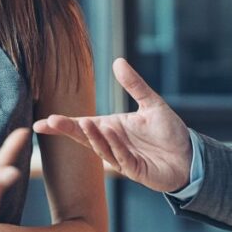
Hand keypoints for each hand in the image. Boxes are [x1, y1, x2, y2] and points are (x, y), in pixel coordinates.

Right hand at [32, 58, 191, 191]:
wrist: (190, 155)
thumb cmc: (169, 132)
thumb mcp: (151, 104)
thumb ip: (134, 85)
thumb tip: (118, 61)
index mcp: (111, 128)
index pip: (81, 125)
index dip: (62, 125)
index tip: (41, 123)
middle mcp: (111, 143)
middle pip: (84, 137)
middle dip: (68, 130)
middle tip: (52, 121)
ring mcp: (121, 158)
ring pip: (101, 148)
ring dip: (93, 136)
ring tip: (86, 122)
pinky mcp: (134, 170)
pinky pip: (121, 157)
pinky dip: (114, 145)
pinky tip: (109, 131)